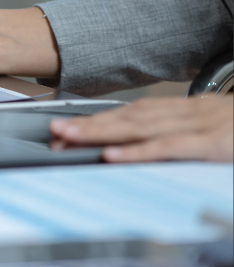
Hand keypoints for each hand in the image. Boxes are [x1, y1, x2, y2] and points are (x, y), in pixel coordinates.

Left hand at [49, 96, 233, 161]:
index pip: (134, 114)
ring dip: (100, 132)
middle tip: (52, 132)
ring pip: (141, 127)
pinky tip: (111, 155)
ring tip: (68, 138)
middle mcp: (189, 112)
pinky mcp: (214, 143)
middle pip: (128, 117)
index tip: (65, 128)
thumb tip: (141, 149)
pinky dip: (138, 150)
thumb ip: (180, 139)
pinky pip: (170, 146)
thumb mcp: (214, 133)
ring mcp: (202, 124)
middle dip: (87, 125)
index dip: (98, 120)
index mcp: (188, 111)